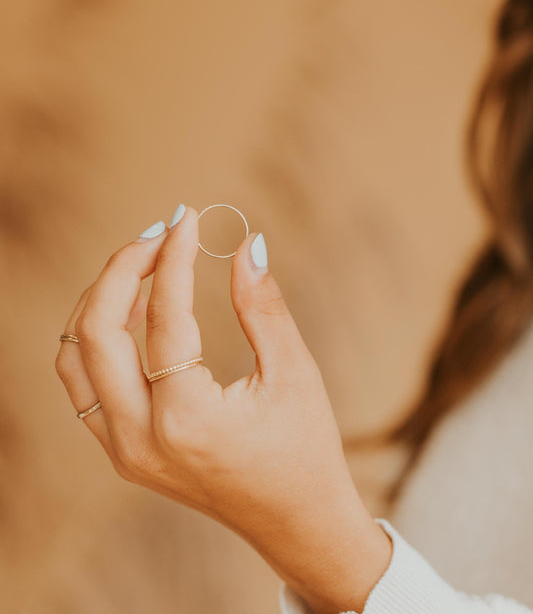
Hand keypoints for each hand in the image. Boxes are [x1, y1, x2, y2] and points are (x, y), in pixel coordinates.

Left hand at [55, 206, 390, 613]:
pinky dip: (100, 337)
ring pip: (76, 358)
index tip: (188, 219)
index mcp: (187, 421)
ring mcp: (124, 450)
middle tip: (162, 233)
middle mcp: (140, 440)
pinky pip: (87, 383)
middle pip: (96, 332)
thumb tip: (247, 245)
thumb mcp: (294, 373)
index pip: (164, 318)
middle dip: (124, 269)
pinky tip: (139, 309)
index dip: (175, 259)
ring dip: (103, 301)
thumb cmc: (305, 449)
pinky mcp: (123, 451)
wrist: (295, 522)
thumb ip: (263, 307)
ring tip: (147, 264)